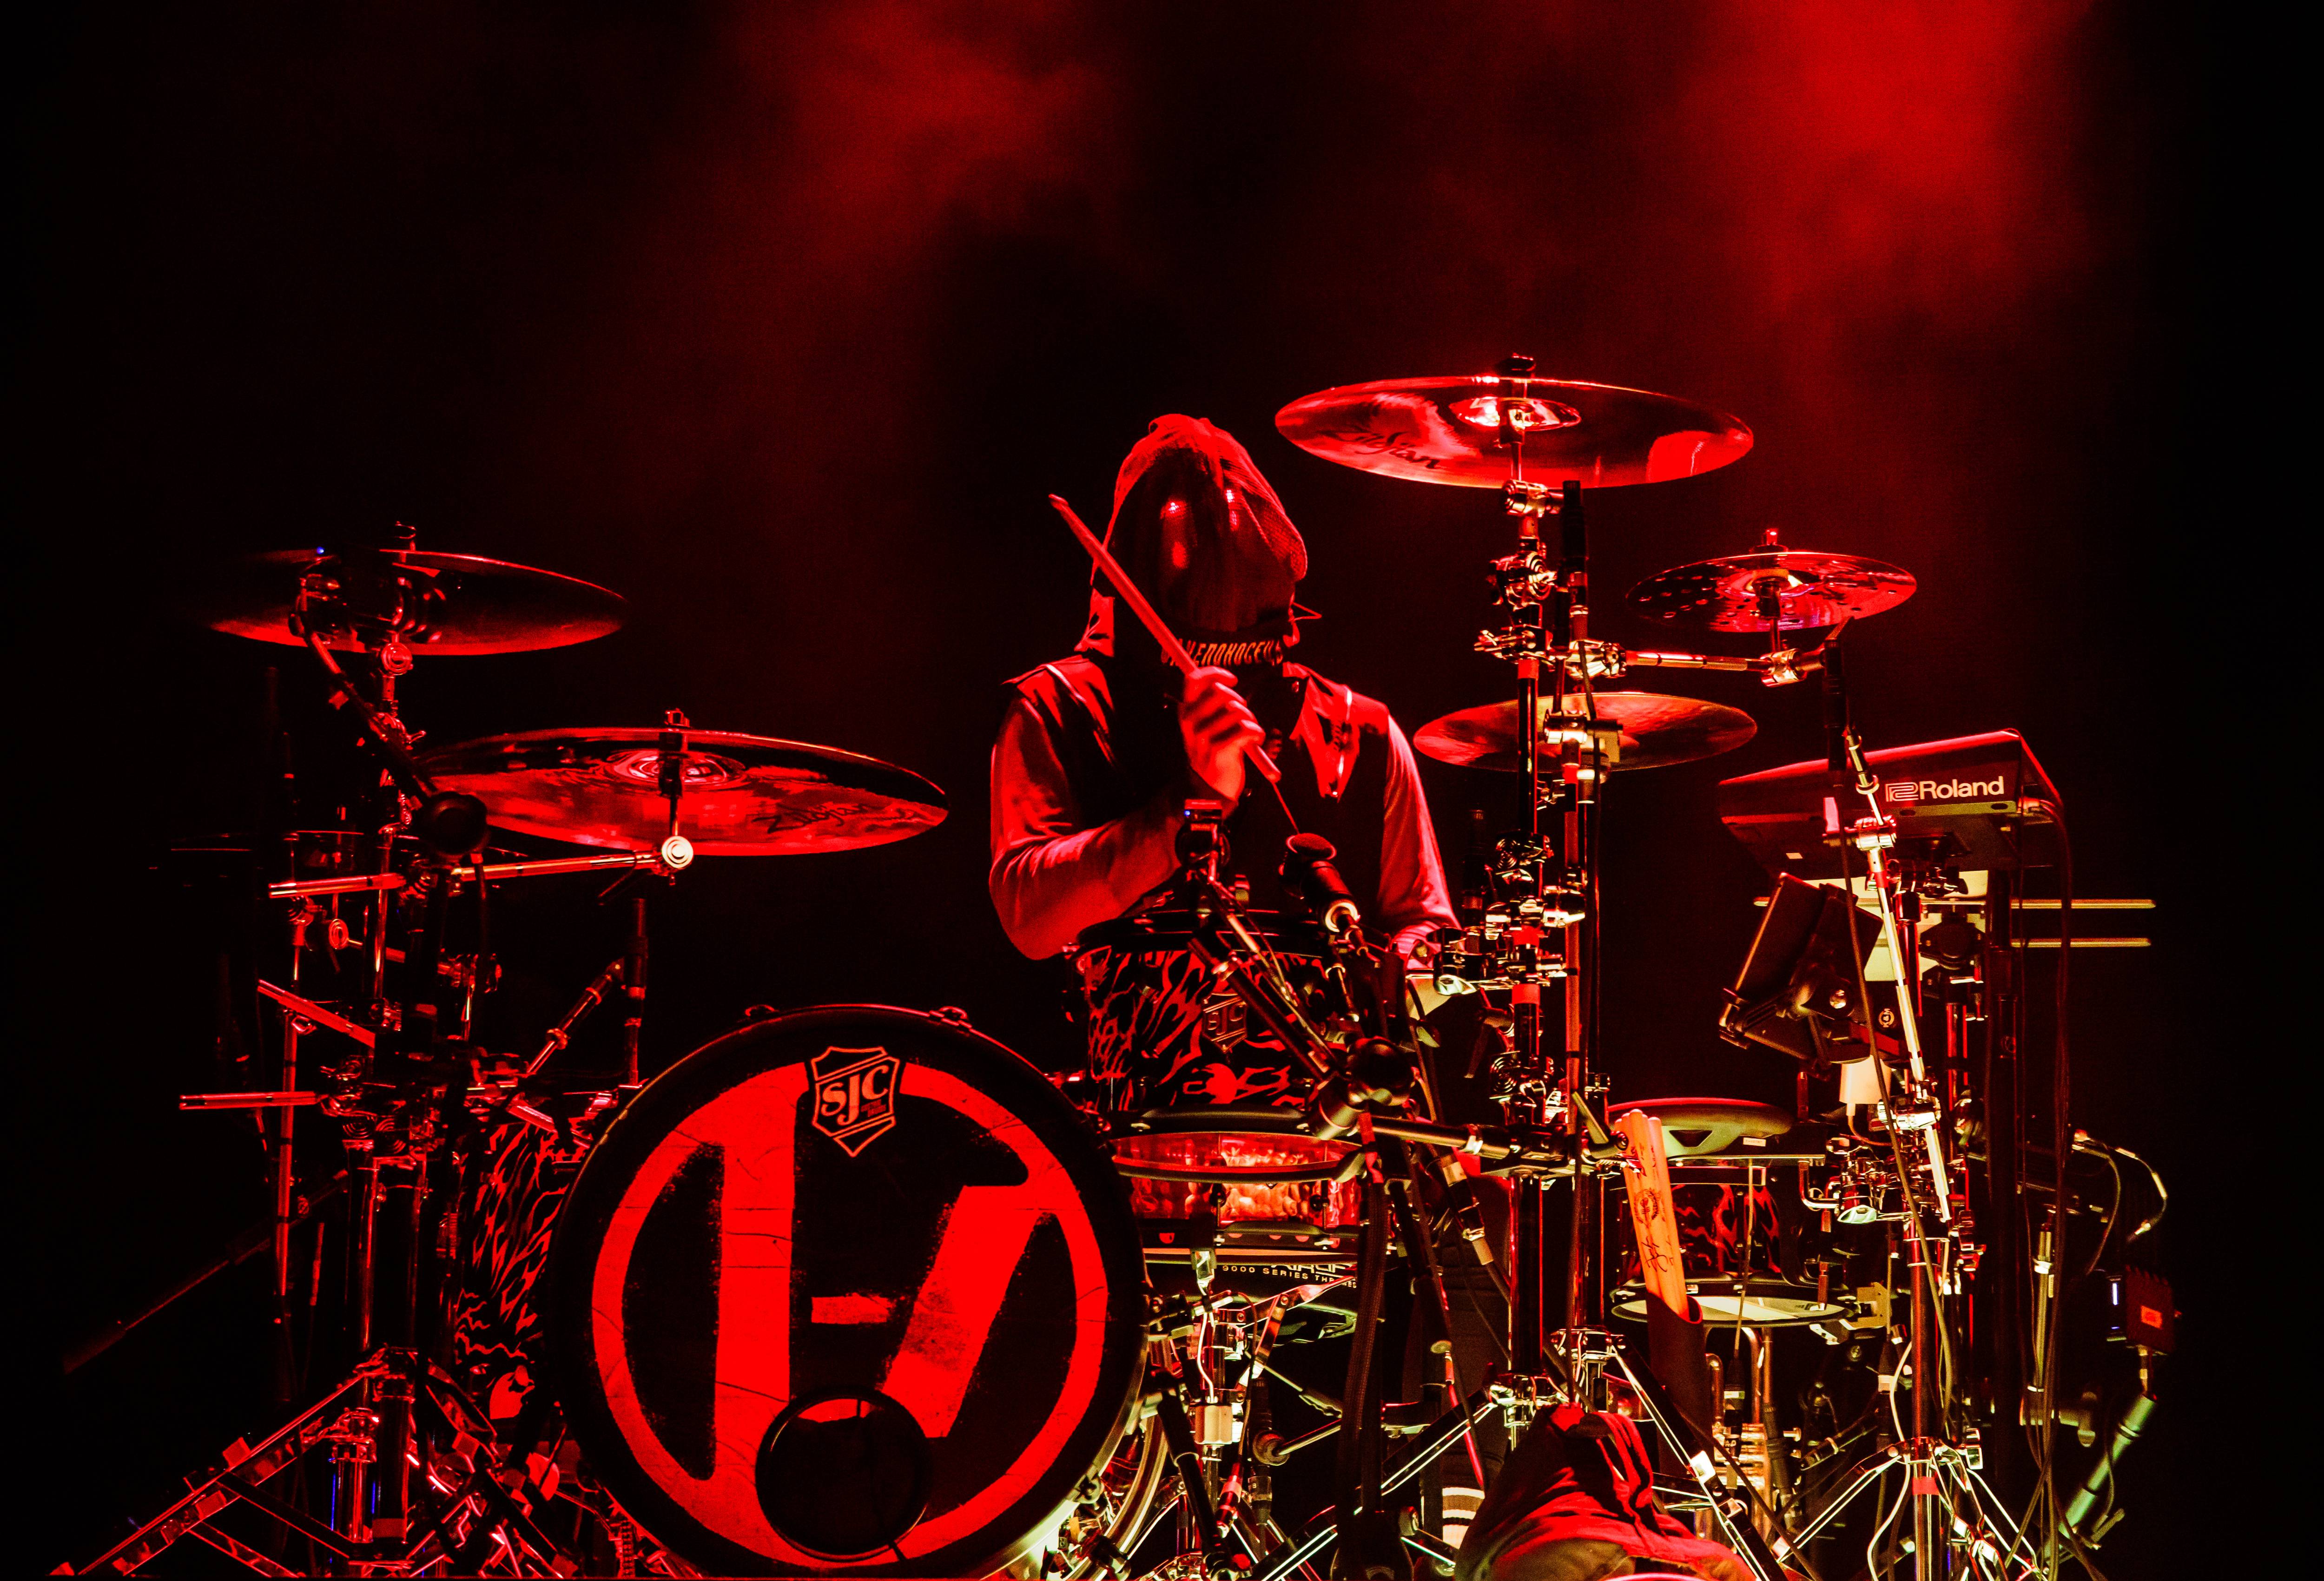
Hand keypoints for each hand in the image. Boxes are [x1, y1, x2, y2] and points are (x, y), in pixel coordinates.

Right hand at [1178, 665, 1261, 801]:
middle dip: (1239, 700)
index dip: (1215, 673)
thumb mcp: (1204, 726)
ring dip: (1250, 718)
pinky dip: (1256, 732)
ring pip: (1236, 710)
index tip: (1232, 680)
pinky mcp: (1218, 750)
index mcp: (1185, 712)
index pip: (1194, 679)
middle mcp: (1190, 722)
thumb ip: (1210, 704)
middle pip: (1220, 691)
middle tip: (1243, 715)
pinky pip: (1245, 728)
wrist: (1206, 790)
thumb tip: (1223, 681)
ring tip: (1250, 731)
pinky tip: (1255, 740)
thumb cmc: (1211, 752)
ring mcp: (1203, 736)